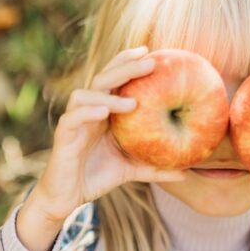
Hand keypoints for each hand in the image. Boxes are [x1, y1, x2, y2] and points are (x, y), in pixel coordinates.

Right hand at [18, 47, 184, 250]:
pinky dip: (88, 112)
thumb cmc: (95, 178)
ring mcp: (74, 121)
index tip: (151, 52)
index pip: (113, 79)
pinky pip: (73, 118)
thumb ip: (154, 169)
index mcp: (102, 112)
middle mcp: (87, 111)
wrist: (66, 197)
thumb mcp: (130, 171)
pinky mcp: (63, 136)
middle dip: (125, 66)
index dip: (128, 62)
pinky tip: (104, 113)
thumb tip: (186, 174)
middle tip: (149, 60)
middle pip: (103, 78)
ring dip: (109, 94)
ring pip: (85, 94)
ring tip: (133, 102)